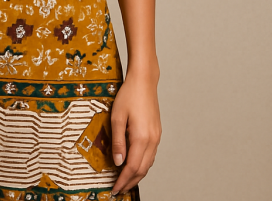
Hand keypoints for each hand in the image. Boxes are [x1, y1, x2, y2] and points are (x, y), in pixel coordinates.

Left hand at [110, 70, 161, 195]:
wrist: (144, 82)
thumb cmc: (129, 95)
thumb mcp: (117, 117)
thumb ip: (118, 141)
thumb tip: (118, 163)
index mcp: (141, 138)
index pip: (131, 167)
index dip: (123, 180)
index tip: (114, 189)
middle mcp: (152, 141)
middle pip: (141, 169)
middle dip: (130, 182)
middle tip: (119, 190)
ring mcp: (156, 137)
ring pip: (148, 164)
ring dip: (137, 174)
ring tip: (125, 181)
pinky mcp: (156, 133)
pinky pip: (150, 155)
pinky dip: (142, 164)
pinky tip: (134, 164)